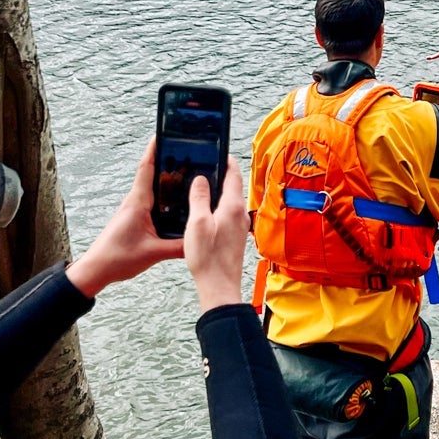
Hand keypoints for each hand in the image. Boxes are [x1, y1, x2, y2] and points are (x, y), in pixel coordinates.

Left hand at [66, 141, 184, 298]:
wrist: (96, 269)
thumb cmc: (117, 258)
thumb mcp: (153, 252)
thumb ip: (178, 246)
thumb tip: (199, 240)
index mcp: (138, 202)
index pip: (147, 169)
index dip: (154, 150)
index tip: (162, 134)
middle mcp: (135, 202)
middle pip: (152, 174)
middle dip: (167, 161)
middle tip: (185, 151)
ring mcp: (134, 210)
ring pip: (152, 188)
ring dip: (166, 179)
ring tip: (186, 172)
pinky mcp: (134, 219)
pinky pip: (151, 202)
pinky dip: (163, 197)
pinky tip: (176, 202)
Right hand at [184, 162, 246, 312]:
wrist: (219, 287)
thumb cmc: (208, 257)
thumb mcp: (197, 223)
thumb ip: (199, 198)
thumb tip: (201, 179)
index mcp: (233, 207)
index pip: (234, 175)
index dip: (227, 161)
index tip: (220, 151)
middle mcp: (240, 214)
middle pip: (234, 187)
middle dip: (222, 175)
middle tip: (207, 165)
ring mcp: (239, 226)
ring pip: (231, 201)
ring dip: (220, 191)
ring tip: (203, 186)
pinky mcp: (235, 237)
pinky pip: (228, 214)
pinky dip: (219, 206)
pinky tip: (206, 211)